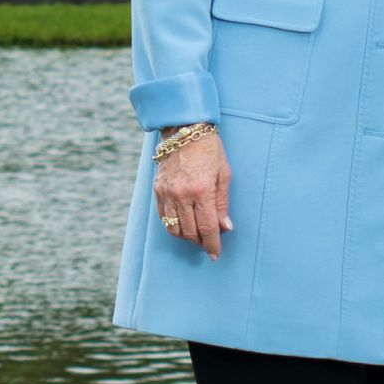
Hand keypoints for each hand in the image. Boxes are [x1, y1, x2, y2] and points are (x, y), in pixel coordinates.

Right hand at [154, 128, 231, 255]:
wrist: (185, 129)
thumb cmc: (209, 150)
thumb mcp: (224, 174)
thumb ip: (222, 204)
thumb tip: (225, 227)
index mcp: (202, 190)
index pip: (208, 227)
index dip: (212, 244)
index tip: (215, 254)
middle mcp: (182, 194)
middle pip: (190, 231)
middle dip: (200, 242)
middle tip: (208, 243)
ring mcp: (167, 193)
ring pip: (174, 228)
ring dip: (186, 237)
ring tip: (196, 235)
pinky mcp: (158, 189)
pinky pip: (163, 217)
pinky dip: (173, 225)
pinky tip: (183, 224)